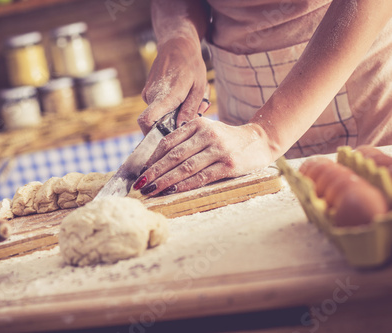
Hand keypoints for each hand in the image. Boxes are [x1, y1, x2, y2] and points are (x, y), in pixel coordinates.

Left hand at [132, 118, 273, 196]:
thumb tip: (158, 162)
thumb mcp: (207, 131)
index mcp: (198, 124)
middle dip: (154, 172)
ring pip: (185, 167)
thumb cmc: (228, 140)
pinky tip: (172, 191)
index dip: (153, 158)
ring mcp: (219, 149)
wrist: (260, 140)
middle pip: (174, 155)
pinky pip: (201, 177)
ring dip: (165, 181)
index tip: (142, 171)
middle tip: (140, 185)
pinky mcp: (228, 164)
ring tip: (151, 190)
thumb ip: (187, 141)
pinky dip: (184, 185)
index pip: (168, 142)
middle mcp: (207, 134)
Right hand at [138, 37, 208, 134]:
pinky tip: (183, 95)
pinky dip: (171, 106)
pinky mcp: (149, 92)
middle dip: (173, 124)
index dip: (150, 135)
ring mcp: (148, 94)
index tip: (162, 141)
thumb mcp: (198, 87)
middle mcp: (152, 96)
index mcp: (165, 96)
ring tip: (190, 99)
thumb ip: (190, 110)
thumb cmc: (191, 64)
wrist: (176, 44)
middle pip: (157, 122)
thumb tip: (180, 129)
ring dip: (174, 113)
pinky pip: (159, 106)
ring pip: (160, 114)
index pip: (147, 120)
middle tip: (193, 114)